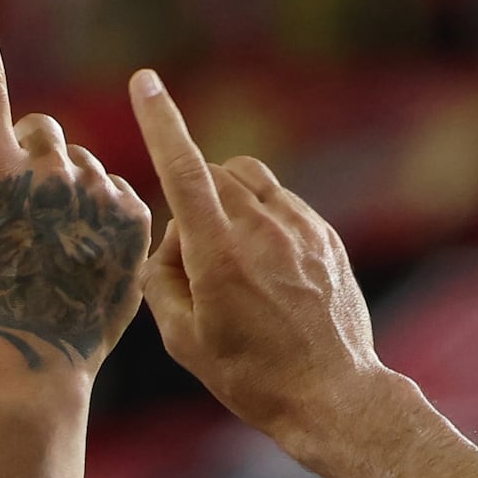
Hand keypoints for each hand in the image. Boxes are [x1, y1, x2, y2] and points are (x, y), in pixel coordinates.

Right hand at [0, 0, 147, 377]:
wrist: (39, 360)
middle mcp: (42, 177)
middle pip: (44, 133)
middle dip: (38, 164)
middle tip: (32, 224)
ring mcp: (90, 195)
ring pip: (85, 166)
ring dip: (75, 197)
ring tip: (63, 255)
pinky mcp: (130, 216)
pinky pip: (117, 192)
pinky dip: (105, 220)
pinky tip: (92, 259)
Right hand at [122, 69, 385, 452]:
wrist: (332, 395)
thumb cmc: (250, 376)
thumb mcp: (184, 341)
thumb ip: (161, 281)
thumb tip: (169, 244)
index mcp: (218, 255)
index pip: (183, 170)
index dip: (161, 123)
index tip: (145, 82)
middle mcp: (261, 230)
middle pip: (215, 176)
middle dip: (193, 202)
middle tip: (195, 267)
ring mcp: (300, 228)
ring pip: (250, 184)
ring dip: (229, 205)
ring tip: (233, 265)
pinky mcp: (325, 236)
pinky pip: (282, 206)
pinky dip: (263, 224)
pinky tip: (270, 276)